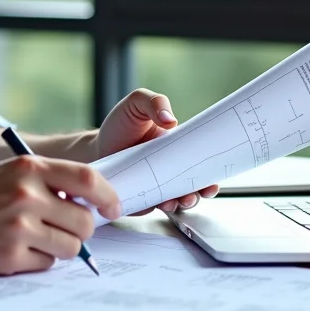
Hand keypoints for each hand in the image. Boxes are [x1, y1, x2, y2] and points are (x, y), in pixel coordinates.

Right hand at [0, 155, 121, 275]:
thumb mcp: (9, 173)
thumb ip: (46, 181)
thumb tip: (90, 202)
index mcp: (28, 168)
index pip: (87, 178)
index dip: (107, 196)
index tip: (112, 207)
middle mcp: (26, 195)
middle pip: (83, 221)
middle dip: (81, 229)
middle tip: (66, 228)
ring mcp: (18, 228)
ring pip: (70, 247)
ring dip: (60, 247)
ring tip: (35, 237)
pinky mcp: (10, 257)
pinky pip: (47, 264)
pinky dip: (39, 260)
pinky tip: (16, 248)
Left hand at [95, 88, 219, 215]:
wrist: (95, 147)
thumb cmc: (119, 125)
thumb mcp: (137, 103)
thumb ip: (155, 102)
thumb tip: (170, 119)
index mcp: (177, 147)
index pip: (201, 160)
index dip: (211, 171)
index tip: (214, 177)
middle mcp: (171, 168)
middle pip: (195, 184)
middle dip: (201, 191)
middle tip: (200, 191)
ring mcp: (158, 185)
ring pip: (179, 199)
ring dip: (184, 202)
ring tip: (180, 200)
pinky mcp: (143, 198)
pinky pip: (156, 206)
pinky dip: (161, 208)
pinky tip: (161, 203)